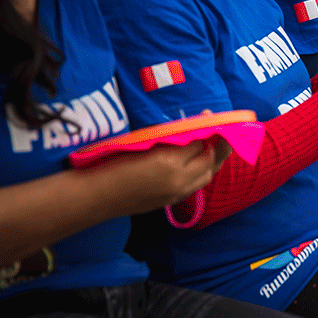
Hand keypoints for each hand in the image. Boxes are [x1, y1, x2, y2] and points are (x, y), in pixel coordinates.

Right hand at [97, 139, 231, 213]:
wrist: (95, 196)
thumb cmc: (111, 162)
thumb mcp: (142, 142)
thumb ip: (170, 136)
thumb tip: (191, 128)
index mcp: (170, 161)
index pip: (200, 143)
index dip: (207, 127)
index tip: (210, 115)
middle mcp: (179, 180)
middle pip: (210, 162)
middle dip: (219, 146)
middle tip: (222, 130)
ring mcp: (176, 194)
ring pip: (206, 177)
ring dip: (213, 161)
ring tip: (214, 146)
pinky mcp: (170, 202)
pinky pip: (195, 186)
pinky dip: (202, 173)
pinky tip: (199, 163)